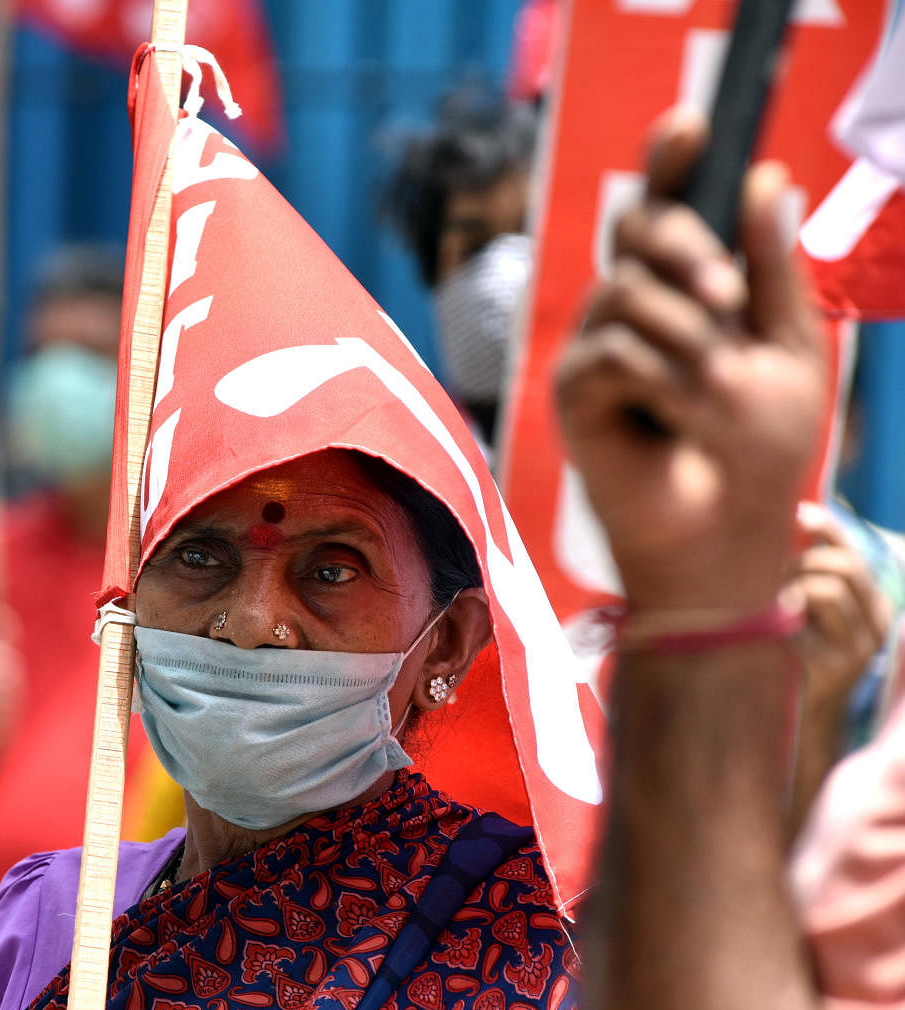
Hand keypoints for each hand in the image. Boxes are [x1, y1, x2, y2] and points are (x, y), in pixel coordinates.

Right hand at [555, 108, 824, 612]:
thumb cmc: (758, 451)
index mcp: (682, 294)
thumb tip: (766, 176)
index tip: (692, 123)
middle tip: (729, 297)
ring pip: (623, 289)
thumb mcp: (788, 348)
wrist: (725, 533)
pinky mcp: (573, 395)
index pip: (665, 210)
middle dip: (685, 245)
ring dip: (684, 330)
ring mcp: (595, 350)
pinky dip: (657, 377)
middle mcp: (630, 313)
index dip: (670, 161)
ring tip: (716, 382)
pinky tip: (677, 416)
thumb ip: (776, 270)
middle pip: (634, 228)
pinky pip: (609, 351)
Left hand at [788, 503, 891, 723]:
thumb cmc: (809, 654)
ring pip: (825, 592)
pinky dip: (780, 624)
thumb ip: (816, 577)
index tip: (799, 513)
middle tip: (774, 575)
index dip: (828, 529)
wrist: (814, 716)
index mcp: (875, 605)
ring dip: (791, 589)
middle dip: (801, 563)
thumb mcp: (819, 613)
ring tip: (774, 604)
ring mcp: (860, 648)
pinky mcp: (836, 668)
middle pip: (842, 568)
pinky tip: (772, 633)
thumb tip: (798, 520)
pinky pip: (800, 627)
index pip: (854, 555)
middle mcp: (877, 624)